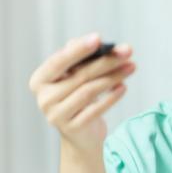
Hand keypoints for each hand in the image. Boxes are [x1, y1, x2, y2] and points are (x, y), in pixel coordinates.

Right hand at [29, 33, 134, 153]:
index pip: (59, 61)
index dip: (78, 49)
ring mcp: (57, 115)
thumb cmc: (77, 98)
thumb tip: (96, 42)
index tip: (98, 38)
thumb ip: (81, 57)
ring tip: (131, 67)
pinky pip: (96, 109)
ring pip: (89, 91)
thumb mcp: (75, 76)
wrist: (81, 134)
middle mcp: (44, 97)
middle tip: (127, 51)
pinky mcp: (73, 128)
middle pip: (80, 75)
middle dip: (106, 61)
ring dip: (113, 77)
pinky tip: (124, 87)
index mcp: (40, 80)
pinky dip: (112, 97)